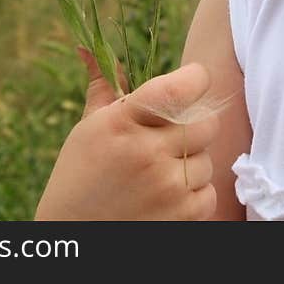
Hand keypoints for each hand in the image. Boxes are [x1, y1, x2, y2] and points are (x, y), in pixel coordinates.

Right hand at [34, 48, 219, 219]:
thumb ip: (103, 86)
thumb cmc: (81, 175)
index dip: (195, 79)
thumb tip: (88, 47)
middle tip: (170, 136)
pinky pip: (209, 191)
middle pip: (206, 123)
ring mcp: (166, 185)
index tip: (190, 82)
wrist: (74, 235)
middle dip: (192, 126)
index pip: (180, 88)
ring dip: (189, 163)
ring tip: (159, 172)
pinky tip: (166, 195)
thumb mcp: (89, 128)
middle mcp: (146, 151)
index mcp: (122, 122)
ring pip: (207, 158)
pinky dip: (193, 193)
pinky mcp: (181, 215)